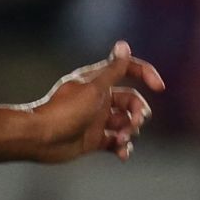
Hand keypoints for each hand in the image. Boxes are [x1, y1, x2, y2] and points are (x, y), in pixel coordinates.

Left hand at [27, 40, 163, 163]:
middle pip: (131, 101)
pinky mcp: (93, 140)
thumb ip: (113, 70)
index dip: (146, 75)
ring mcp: (97, 120)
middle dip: (138, 112)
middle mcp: (99, 99)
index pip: (128, 70)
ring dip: (130, 131)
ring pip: (125, 123)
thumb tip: (124, 45)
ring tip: (121, 139)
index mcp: (98, 81)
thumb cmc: (64, 111)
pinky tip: (123, 154)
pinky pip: (115, 142)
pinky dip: (122, 148)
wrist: (40, 139)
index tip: (159, 87)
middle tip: (134, 124)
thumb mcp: (94, 88)